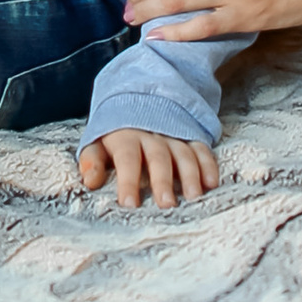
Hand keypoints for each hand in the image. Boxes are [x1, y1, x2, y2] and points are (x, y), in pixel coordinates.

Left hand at [78, 126, 219, 208]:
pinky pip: (201, 149)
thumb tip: (90, 182)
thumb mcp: (96, 141)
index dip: (128, 181)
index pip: (127, 158)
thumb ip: (92, 160)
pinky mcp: (190, 135)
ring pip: (183, 154)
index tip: (130, 204)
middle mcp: (152, 134)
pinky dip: (208, 165)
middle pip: (158, 158)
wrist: (136, 95)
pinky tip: (211, 183)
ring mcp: (173, 134)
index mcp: (125, 135)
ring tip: (193, 197)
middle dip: (163, 182)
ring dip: (190, 175)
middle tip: (167, 205)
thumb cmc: (114, 131)